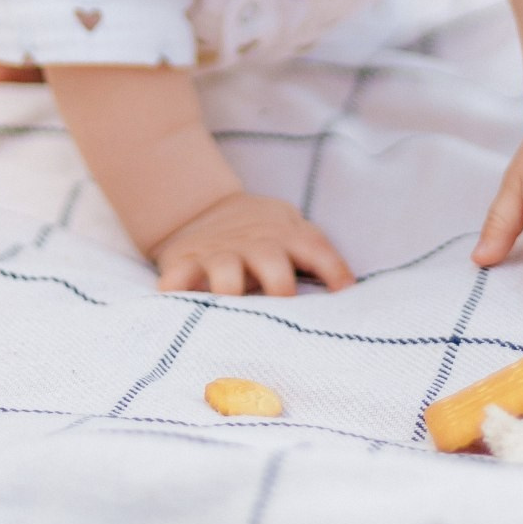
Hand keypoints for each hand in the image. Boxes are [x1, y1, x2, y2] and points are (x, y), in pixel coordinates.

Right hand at [151, 191, 354, 297]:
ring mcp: (218, 254)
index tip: (345, 292)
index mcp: (285, 236)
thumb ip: (314, 255)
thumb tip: (349, 295)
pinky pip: (176, 278)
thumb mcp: (290, 230)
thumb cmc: (262, 234)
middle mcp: (254, 245)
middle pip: (272, 262)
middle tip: (285, 312)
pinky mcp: (184, 262)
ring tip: (229, 314)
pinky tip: (173, 308)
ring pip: (225, 271)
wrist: (203, 209)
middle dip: (280, 286)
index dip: (333, 268)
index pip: (316, 248)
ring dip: (229, 291)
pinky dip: (174, 292)